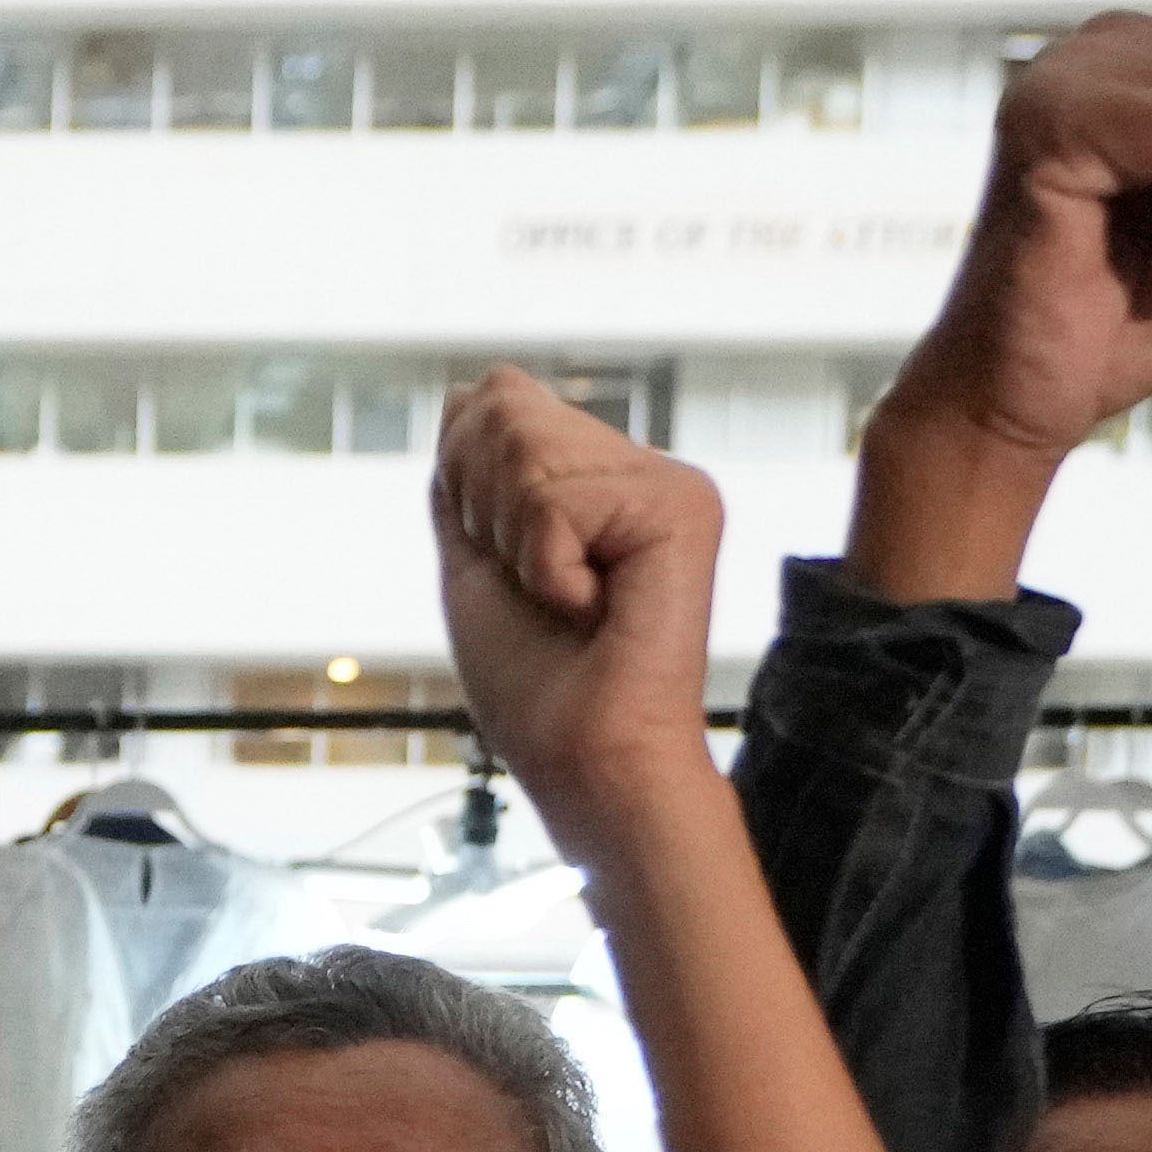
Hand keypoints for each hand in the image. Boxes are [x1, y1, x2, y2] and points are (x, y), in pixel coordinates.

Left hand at [429, 369, 732, 851]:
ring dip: (517, 547)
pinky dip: (546, 570)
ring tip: (568, 602)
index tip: (509, 568)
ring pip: (525, 454)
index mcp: (598, 477)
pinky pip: (556, 504)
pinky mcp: (685, 506)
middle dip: (486, 512)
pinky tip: (593, 610)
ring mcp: (669, 482)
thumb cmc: (536, 687)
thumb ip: (472, 472)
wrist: (586, 762)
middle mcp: (641, 468)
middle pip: (506, 412)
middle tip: (541, 591)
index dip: (466, 486)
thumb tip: (472, 388)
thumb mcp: (479, 557)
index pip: (497, 403)